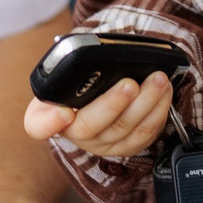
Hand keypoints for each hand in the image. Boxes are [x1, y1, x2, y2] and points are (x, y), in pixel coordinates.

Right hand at [24, 71, 173, 160]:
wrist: (92, 96)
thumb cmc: (75, 84)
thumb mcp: (61, 73)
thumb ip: (65, 68)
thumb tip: (88, 56)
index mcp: (48, 114)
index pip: (38, 126)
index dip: (50, 122)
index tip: (65, 113)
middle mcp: (73, 134)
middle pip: (91, 126)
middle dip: (113, 103)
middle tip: (130, 84)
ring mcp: (101, 144)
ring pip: (124, 130)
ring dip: (146, 104)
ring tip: (158, 80)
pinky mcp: (125, 146)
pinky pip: (144, 135)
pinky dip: (158, 112)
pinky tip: (164, 93)